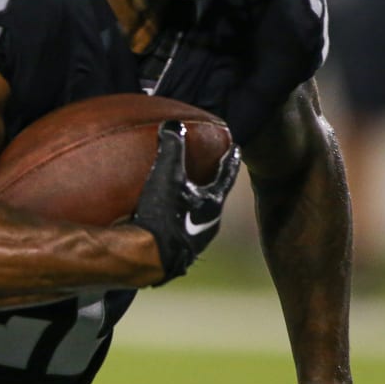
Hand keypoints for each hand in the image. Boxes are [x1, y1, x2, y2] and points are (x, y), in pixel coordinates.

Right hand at [131, 120, 239, 284]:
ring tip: (185, 196)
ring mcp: (194, 243)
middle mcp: (209, 225)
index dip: (230, 159)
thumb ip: (172, 148)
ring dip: (193, 206)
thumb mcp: (167, 175)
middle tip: (210, 171)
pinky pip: (181, 232)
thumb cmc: (163, 216)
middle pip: (215, 199)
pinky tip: (163, 221)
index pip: (227, 176)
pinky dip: (176, 221)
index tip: (235, 147)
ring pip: (199, 218)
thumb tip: (172, 125)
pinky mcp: (177, 255)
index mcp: (212, 204)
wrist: (148, 258)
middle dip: (212, 184)